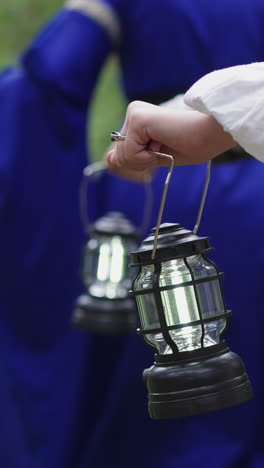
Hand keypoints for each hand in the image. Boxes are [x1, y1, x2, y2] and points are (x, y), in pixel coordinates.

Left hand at [105, 100, 235, 180]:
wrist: (209, 135)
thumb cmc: (188, 145)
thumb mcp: (152, 157)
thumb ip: (129, 158)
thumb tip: (107, 159)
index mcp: (136, 120)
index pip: (120, 153)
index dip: (138, 163)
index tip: (160, 150)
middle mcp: (133, 113)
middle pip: (119, 156)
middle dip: (140, 162)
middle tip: (164, 147)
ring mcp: (134, 114)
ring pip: (123, 156)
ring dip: (145, 159)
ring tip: (165, 143)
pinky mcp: (137, 119)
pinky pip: (130, 154)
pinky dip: (148, 157)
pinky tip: (163, 141)